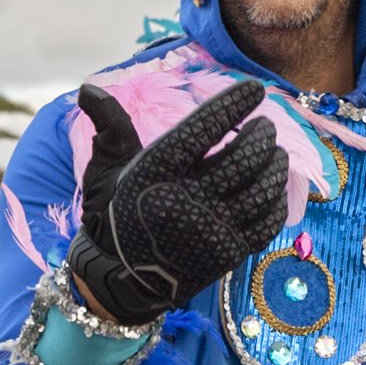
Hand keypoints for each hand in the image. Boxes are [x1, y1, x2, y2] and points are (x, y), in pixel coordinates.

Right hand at [66, 81, 288, 325]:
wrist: (119, 276)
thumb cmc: (116, 211)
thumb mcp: (106, 168)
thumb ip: (109, 125)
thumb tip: (88, 88)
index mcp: (153, 174)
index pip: (200, 131)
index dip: (230, 106)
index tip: (254, 89)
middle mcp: (182, 202)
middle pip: (241, 159)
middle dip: (261, 135)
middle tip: (264, 126)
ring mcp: (209, 232)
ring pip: (261, 190)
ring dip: (275, 165)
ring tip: (275, 152)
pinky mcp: (227, 255)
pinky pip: (268, 223)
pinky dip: (277, 200)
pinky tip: (273, 185)